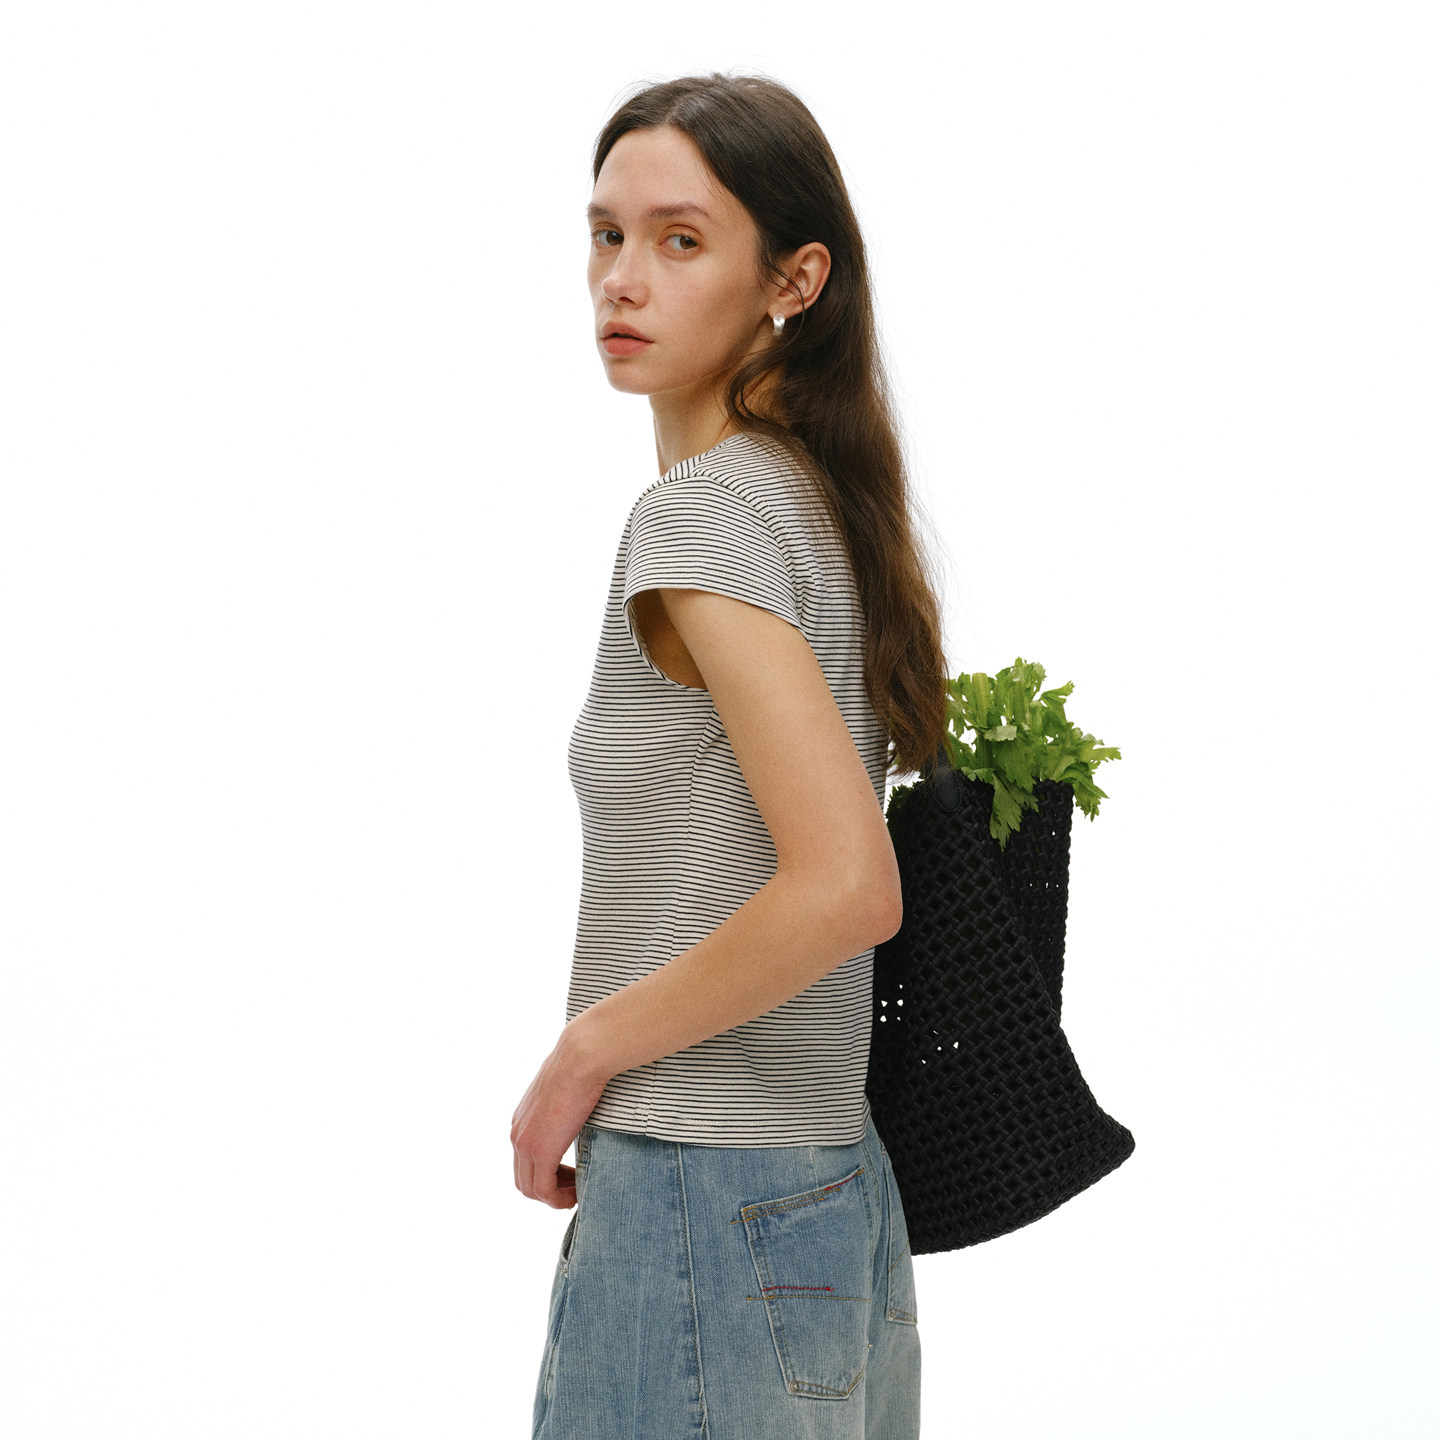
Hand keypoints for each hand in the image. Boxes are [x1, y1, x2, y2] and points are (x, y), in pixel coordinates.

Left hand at [511, 1032, 610, 1208]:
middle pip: (523, 1180)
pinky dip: (558, 1199)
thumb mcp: (564, 1091)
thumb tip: (579, 1106)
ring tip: (577, 1193)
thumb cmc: (580, 1067)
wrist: (580, 1058)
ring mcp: (526, 1144)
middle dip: (549, 1189)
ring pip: (530, 1190)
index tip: (570, 1175)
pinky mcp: (541, 1151)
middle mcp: (517, 1134)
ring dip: (554, 1197)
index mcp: (521, 1120)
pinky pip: (544, 1191)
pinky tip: (576, 1193)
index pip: (523, 1161)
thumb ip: (562, 1107)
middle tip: (574, 1188)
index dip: (546, 1174)